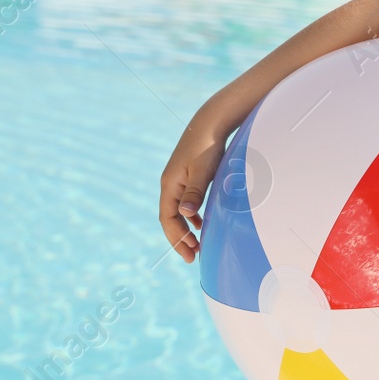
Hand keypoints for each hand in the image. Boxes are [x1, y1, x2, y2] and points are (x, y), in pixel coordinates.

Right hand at [159, 117, 229, 262]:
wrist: (210, 123)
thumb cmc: (207, 147)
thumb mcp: (203, 172)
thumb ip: (194, 193)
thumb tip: (185, 215)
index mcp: (170, 185)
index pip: (167, 220)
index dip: (177, 239)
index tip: (190, 254)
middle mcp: (170, 184)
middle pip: (170, 218)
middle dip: (180, 239)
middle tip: (193, 256)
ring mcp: (178, 179)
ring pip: (177, 211)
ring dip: (186, 229)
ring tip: (197, 244)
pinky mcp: (187, 175)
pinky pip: (184, 202)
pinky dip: (191, 216)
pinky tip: (201, 222)